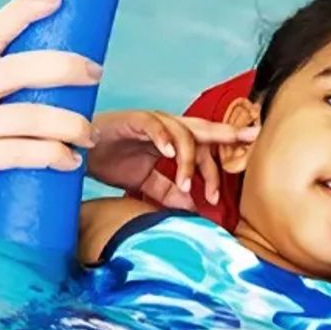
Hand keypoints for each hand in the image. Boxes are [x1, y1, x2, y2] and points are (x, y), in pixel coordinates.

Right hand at [0, 0, 101, 222]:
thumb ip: (9, 88)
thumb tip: (69, 62)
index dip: (23, 11)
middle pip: (18, 68)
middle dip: (66, 67)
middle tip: (97, 74)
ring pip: (28, 115)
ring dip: (70, 124)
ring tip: (88, 134)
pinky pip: (19, 151)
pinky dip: (53, 155)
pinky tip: (71, 162)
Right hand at [87, 110, 255, 209]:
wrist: (80, 152)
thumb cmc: (114, 162)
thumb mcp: (147, 183)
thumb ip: (171, 192)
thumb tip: (195, 209)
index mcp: (176, 140)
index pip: (208, 144)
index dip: (227, 153)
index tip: (245, 165)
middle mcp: (169, 127)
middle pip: (205, 129)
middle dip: (229, 132)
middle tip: (250, 138)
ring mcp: (152, 122)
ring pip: (182, 133)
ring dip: (188, 161)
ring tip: (186, 184)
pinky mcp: (132, 120)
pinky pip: (153, 125)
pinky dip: (163, 138)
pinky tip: (169, 152)